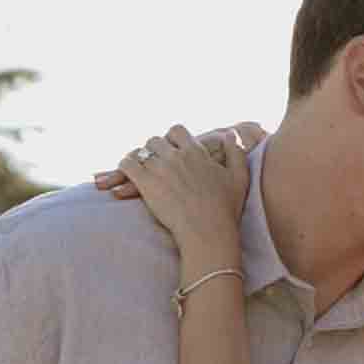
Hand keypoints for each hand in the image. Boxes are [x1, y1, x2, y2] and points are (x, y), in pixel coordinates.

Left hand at [93, 118, 263, 199]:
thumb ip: (236, 151)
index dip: (171, 139)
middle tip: (153, 164)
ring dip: (138, 159)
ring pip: (140, 152)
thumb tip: (231, 133)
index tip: (170, 150)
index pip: (176, 131)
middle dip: (153, 151)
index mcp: (195, 151)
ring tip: (137, 170)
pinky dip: (123, 168)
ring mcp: (160, 168)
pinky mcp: (146, 184)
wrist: (208, 231)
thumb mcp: (239, 176)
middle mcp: (176, 155)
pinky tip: (124, 176)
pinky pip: (127, 165)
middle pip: (155, 141)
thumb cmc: (226, 208)